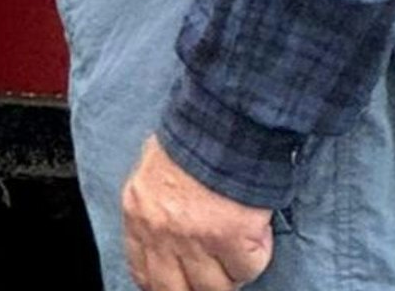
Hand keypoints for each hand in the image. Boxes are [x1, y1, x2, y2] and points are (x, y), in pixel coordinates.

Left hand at [121, 136, 273, 290]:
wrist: (220, 121)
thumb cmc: (189, 139)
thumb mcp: (151, 170)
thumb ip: (154, 207)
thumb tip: (164, 235)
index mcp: (138, 213)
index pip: (143, 271)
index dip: (161, 285)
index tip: (175, 284)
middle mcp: (162, 232)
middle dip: (195, 289)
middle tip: (211, 278)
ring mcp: (197, 240)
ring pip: (217, 288)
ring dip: (230, 273)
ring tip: (235, 249)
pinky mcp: (232, 239)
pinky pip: (248, 268)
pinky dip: (256, 254)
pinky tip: (254, 230)